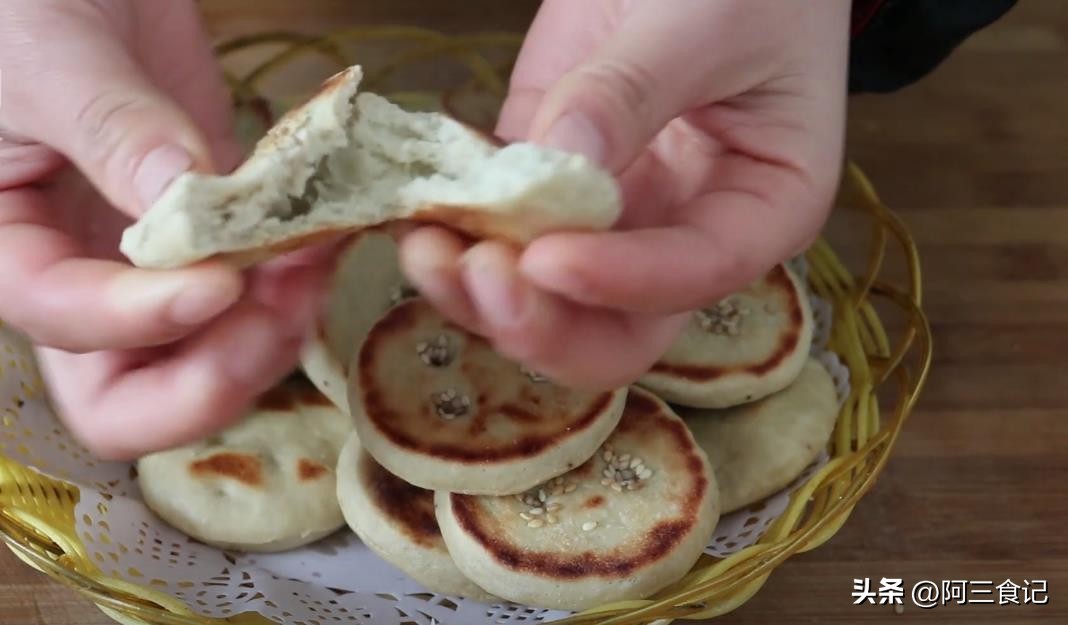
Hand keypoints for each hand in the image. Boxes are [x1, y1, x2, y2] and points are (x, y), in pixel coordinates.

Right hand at [0, 1, 333, 459]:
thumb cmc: (23, 7)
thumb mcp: (47, 58)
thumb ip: (110, 129)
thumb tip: (182, 199)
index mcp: (11, 250)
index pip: (67, 327)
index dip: (143, 321)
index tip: (219, 280)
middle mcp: (82, 280)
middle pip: (135, 398)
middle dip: (213, 379)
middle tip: (274, 317)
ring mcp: (156, 267)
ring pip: (211, 354)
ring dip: (274, 332)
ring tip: (316, 263)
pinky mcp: (217, 237)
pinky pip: (260, 286)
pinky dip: (300, 278)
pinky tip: (329, 235)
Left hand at [400, 0, 849, 388]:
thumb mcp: (703, 24)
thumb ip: (632, 92)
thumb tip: (558, 161)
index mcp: (760, 208)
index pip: (697, 274)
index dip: (621, 283)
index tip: (547, 259)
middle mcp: (680, 234)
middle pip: (616, 329)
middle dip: (543, 324)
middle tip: (483, 278)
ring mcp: (606, 217)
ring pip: (544, 299)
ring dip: (480, 292)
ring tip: (427, 249)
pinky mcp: (541, 181)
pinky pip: (496, 229)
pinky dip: (455, 235)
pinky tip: (417, 219)